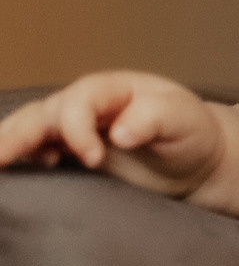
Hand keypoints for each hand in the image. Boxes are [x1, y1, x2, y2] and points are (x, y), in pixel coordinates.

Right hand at [0, 71, 226, 198]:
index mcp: (112, 90)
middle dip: (17, 136)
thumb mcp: (185, 120)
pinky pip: (33, 151)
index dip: (78, 129)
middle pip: (42, 114)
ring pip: (28, 130)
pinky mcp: (66, 153)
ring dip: (8, 145)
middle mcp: (84, 105)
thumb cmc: (190, 133)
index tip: (93, 159)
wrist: (193, 159)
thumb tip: (119, 132)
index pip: (79, 102)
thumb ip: (156, 119)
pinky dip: (18, 159)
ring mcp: (71, 129)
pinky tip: (14, 176)